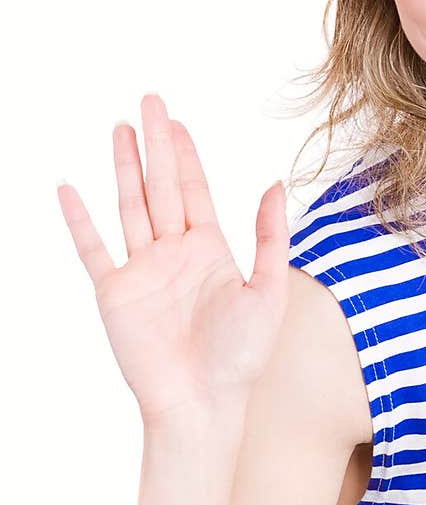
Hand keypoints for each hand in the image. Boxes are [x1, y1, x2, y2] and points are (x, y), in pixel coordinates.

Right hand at [57, 93, 289, 428]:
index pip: (195, 190)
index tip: (176, 121)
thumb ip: (271, 239)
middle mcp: (175, 254)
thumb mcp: (268, 292)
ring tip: (119, 129)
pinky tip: (69, 189)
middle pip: (161, 186)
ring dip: (125, 168)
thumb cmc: (241, 358)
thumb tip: (276, 184)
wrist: (203, 404)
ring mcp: (143, 271)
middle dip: (155, 144)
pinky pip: (93, 249)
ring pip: (130, 206)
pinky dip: (80, 220)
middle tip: (148, 101)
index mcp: (212, 251)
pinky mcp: (116, 293)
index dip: (185, 154)